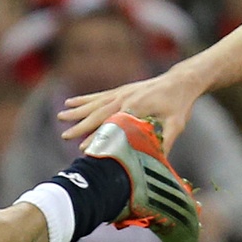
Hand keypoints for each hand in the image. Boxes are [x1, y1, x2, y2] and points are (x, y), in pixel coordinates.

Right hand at [59, 71, 201, 148]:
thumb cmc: (179, 104)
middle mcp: (126, 98)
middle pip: (99, 113)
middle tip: (65, 136)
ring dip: (77, 111)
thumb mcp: (176, 124)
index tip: (84, 149)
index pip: (113, 126)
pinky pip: (99, 96)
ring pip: (95, 103)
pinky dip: (84, 100)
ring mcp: (122, 92)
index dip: (99, 138)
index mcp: (137, 107)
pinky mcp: (121, 90)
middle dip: (81, 126)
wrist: (181, 80)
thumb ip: (165, 141)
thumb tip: (156, 161)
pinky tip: (70, 102)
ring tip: (60, 117)